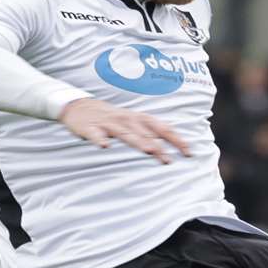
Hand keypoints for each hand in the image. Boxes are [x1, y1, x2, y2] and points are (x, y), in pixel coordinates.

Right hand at [60, 98, 191, 163]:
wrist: (79, 106)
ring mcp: (108, 123)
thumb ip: (150, 133)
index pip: (162, 128)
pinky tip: (104, 146)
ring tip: (147, 150)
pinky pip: (95, 134)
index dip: (176, 139)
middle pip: (145, 133)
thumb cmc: (112, 119)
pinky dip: (99, 139)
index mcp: (138, 118)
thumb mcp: (133, 122)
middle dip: (158, 146)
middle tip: (169, 160)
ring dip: (136, 140)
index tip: (188, 152)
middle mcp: (126, 119)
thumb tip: (172, 148)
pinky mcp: (90, 128)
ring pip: (124, 133)